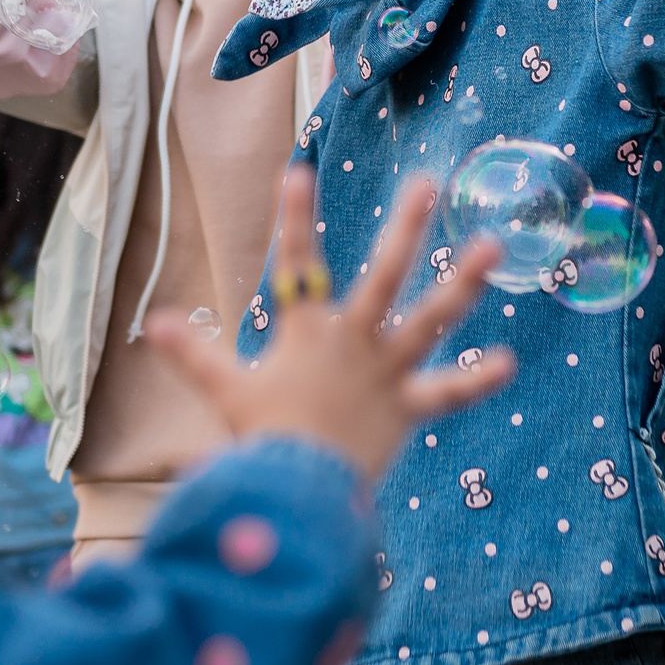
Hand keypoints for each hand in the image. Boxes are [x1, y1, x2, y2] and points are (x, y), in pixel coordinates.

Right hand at [147, 169, 516, 479]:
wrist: (292, 492)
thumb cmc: (259, 438)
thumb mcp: (224, 391)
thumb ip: (195, 354)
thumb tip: (156, 323)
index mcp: (307, 333)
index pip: (296, 265)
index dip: (294, 220)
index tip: (297, 171)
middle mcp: (352, 342)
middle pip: (383, 276)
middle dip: (404, 228)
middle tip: (427, 184)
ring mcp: (384, 371)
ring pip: (429, 320)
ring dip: (461, 283)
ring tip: (492, 247)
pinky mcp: (405, 407)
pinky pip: (447, 393)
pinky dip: (476, 380)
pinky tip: (509, 362)